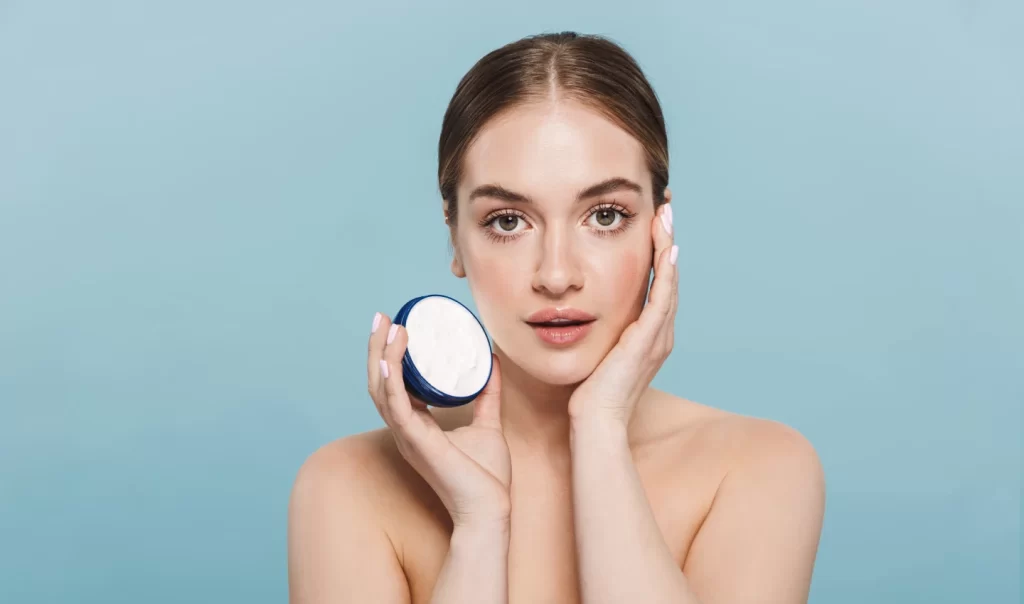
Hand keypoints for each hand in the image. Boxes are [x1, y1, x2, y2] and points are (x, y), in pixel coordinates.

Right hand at [368, 314, 511, 527]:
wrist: (490, 509)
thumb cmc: (486, 477)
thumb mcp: (487, 424)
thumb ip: (488, 394)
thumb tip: (492, 360)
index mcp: (416, 426)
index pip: (393, 385)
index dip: (388, 356)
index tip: (396, 325)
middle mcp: (405, 429)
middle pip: (379, 382)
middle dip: (376, 348)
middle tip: (383, 317)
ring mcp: (407, 436)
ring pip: (381, 390)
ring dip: (381, 355)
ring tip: (388, 326)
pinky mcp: (416, 443)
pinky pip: (396, 407)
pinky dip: (391, 381)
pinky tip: (391, 358)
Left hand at [567, 202, 678, 424]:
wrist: (595, 423)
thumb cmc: (588, 393)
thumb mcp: (595, 353)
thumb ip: (596, 332)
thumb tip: (578, 313)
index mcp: (648, 336)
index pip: (657, 285)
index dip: (657, 253)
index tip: (652, 224)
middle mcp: (659, 334)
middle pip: (668, 277)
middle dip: (667, 240)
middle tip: (666, 208)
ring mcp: (657, 338)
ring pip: (669, 283)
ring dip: (668, 247)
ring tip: (667, 216)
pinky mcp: (648, 342)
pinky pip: (662, 300)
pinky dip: (666, 274)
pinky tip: (667, 250)